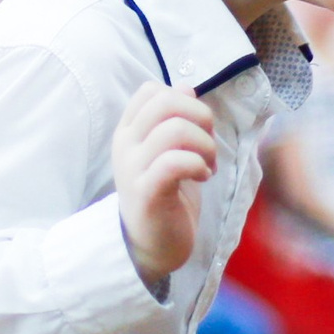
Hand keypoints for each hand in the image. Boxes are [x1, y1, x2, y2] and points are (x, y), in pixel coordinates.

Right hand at [112, 84, 215, 293]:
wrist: (152, 245)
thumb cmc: (165, 194)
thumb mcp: (167, 150)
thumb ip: (173, 119)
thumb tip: (185, 87)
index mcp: (129, 131)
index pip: (151, 91)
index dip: (183, 100)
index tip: (195, 127)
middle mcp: (125, 145)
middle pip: (166, 102)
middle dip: (200, 118)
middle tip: (207, 145)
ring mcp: (133, 169)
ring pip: (175, 129)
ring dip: (204, 144)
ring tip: (208, 165)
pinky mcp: (147, 193)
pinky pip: (175, 162)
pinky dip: (198, 164)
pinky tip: (203, 177)